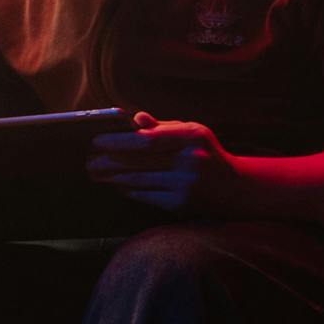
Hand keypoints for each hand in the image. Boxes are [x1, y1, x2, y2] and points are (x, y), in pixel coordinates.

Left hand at [86, 113, 238, 214]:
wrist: (235, 187)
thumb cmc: (205, 153)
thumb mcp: (192, 132)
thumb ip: (162, 126)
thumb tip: (134, 119)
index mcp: (191, 137)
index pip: (147, 139)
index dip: (118, 140)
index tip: (97, 141)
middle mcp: (189, 161)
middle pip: (138, 161)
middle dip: (108, 161)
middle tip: (89, 161)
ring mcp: (185, 185)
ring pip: (138, 180)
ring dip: (113, 177)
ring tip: (96, 173)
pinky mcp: (181, 204)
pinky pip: (145, 196)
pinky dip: (128, 190)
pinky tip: (117, 185)